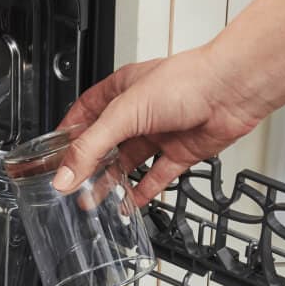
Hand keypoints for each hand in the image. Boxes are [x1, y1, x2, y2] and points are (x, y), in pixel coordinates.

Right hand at [53, 43, 266, 205]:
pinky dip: (143, 192)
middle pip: (105, 143)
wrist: (231, 90)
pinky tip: (129, 204)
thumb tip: (65, 175)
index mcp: (120, 91)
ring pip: (128, 163)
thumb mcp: (125, 113)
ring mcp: (160, 133)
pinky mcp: (180, 152)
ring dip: (110, 182)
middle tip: (70, 186)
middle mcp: (139, 112)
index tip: (53, 157)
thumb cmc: (187, 81)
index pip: (84, 115)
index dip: (68, 135)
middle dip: (88, 166)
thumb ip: (92, 147)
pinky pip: (156, 177)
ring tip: (91, 201)